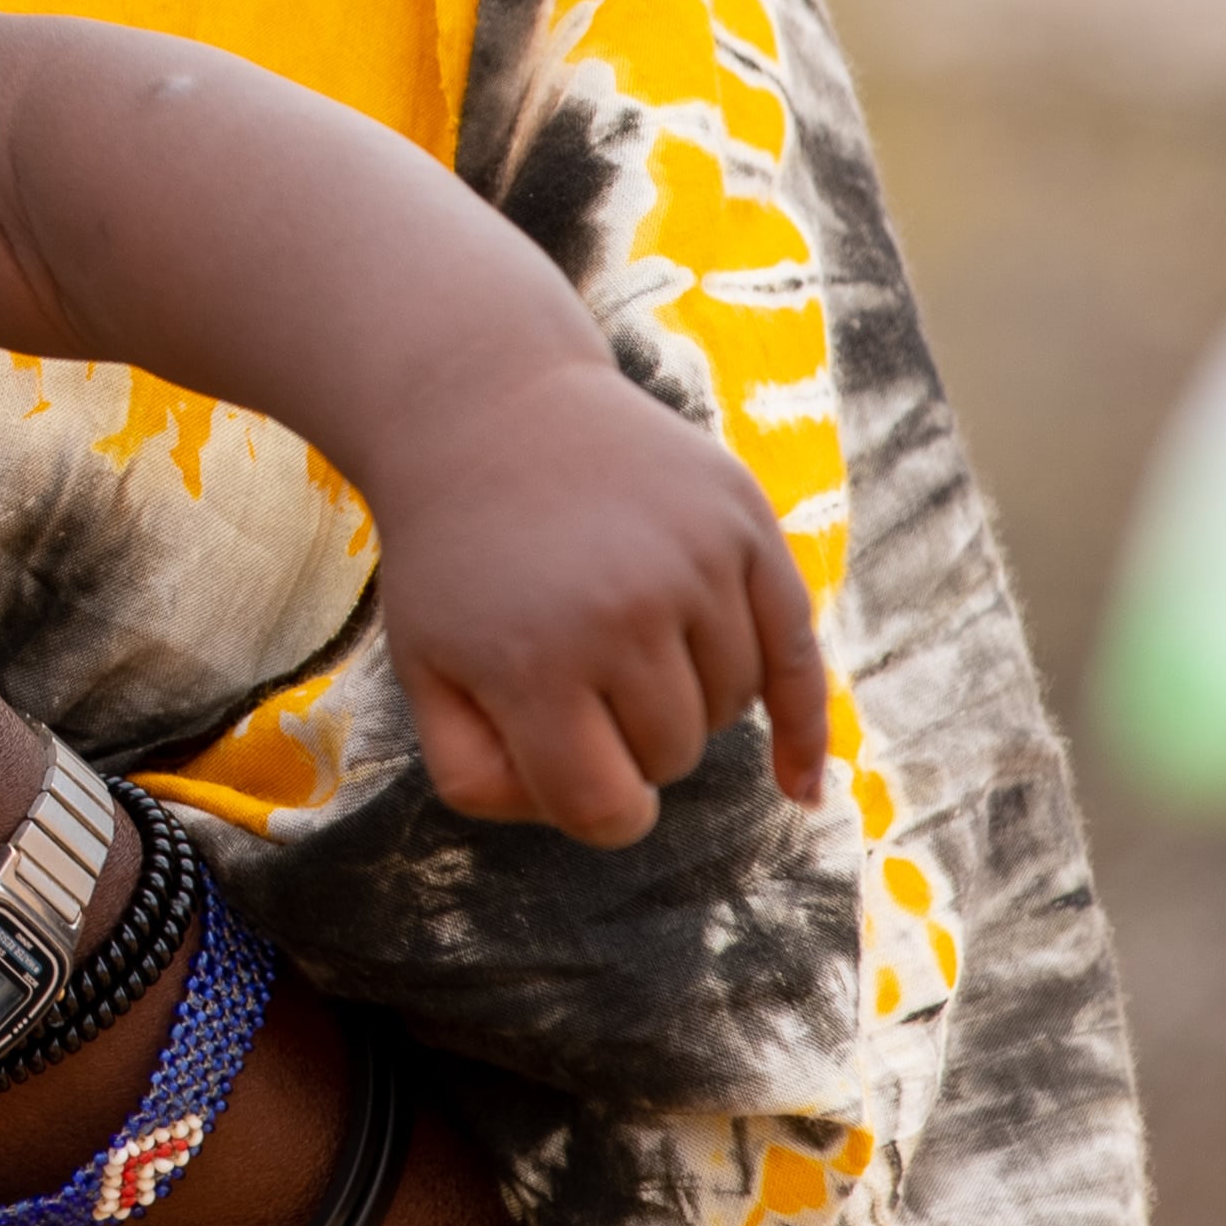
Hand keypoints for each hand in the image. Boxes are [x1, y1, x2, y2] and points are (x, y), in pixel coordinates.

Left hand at [368, 360, 835, 846]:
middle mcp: (624, 610)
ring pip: (730, 707)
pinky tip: (797, 787)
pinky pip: (797, 655)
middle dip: (630, 741)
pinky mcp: (743, 522)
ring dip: (685, 698)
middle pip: (673, 757)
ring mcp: (693, 560)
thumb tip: (597, 819)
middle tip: (577, 673)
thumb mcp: (423, 667)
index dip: (594, 810)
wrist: (486, 405)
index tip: (576, 778)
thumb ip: (477, 773)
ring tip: (619, 632)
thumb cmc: (455, 557)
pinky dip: (802, 727)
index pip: (606, 808)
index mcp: (534, 659)